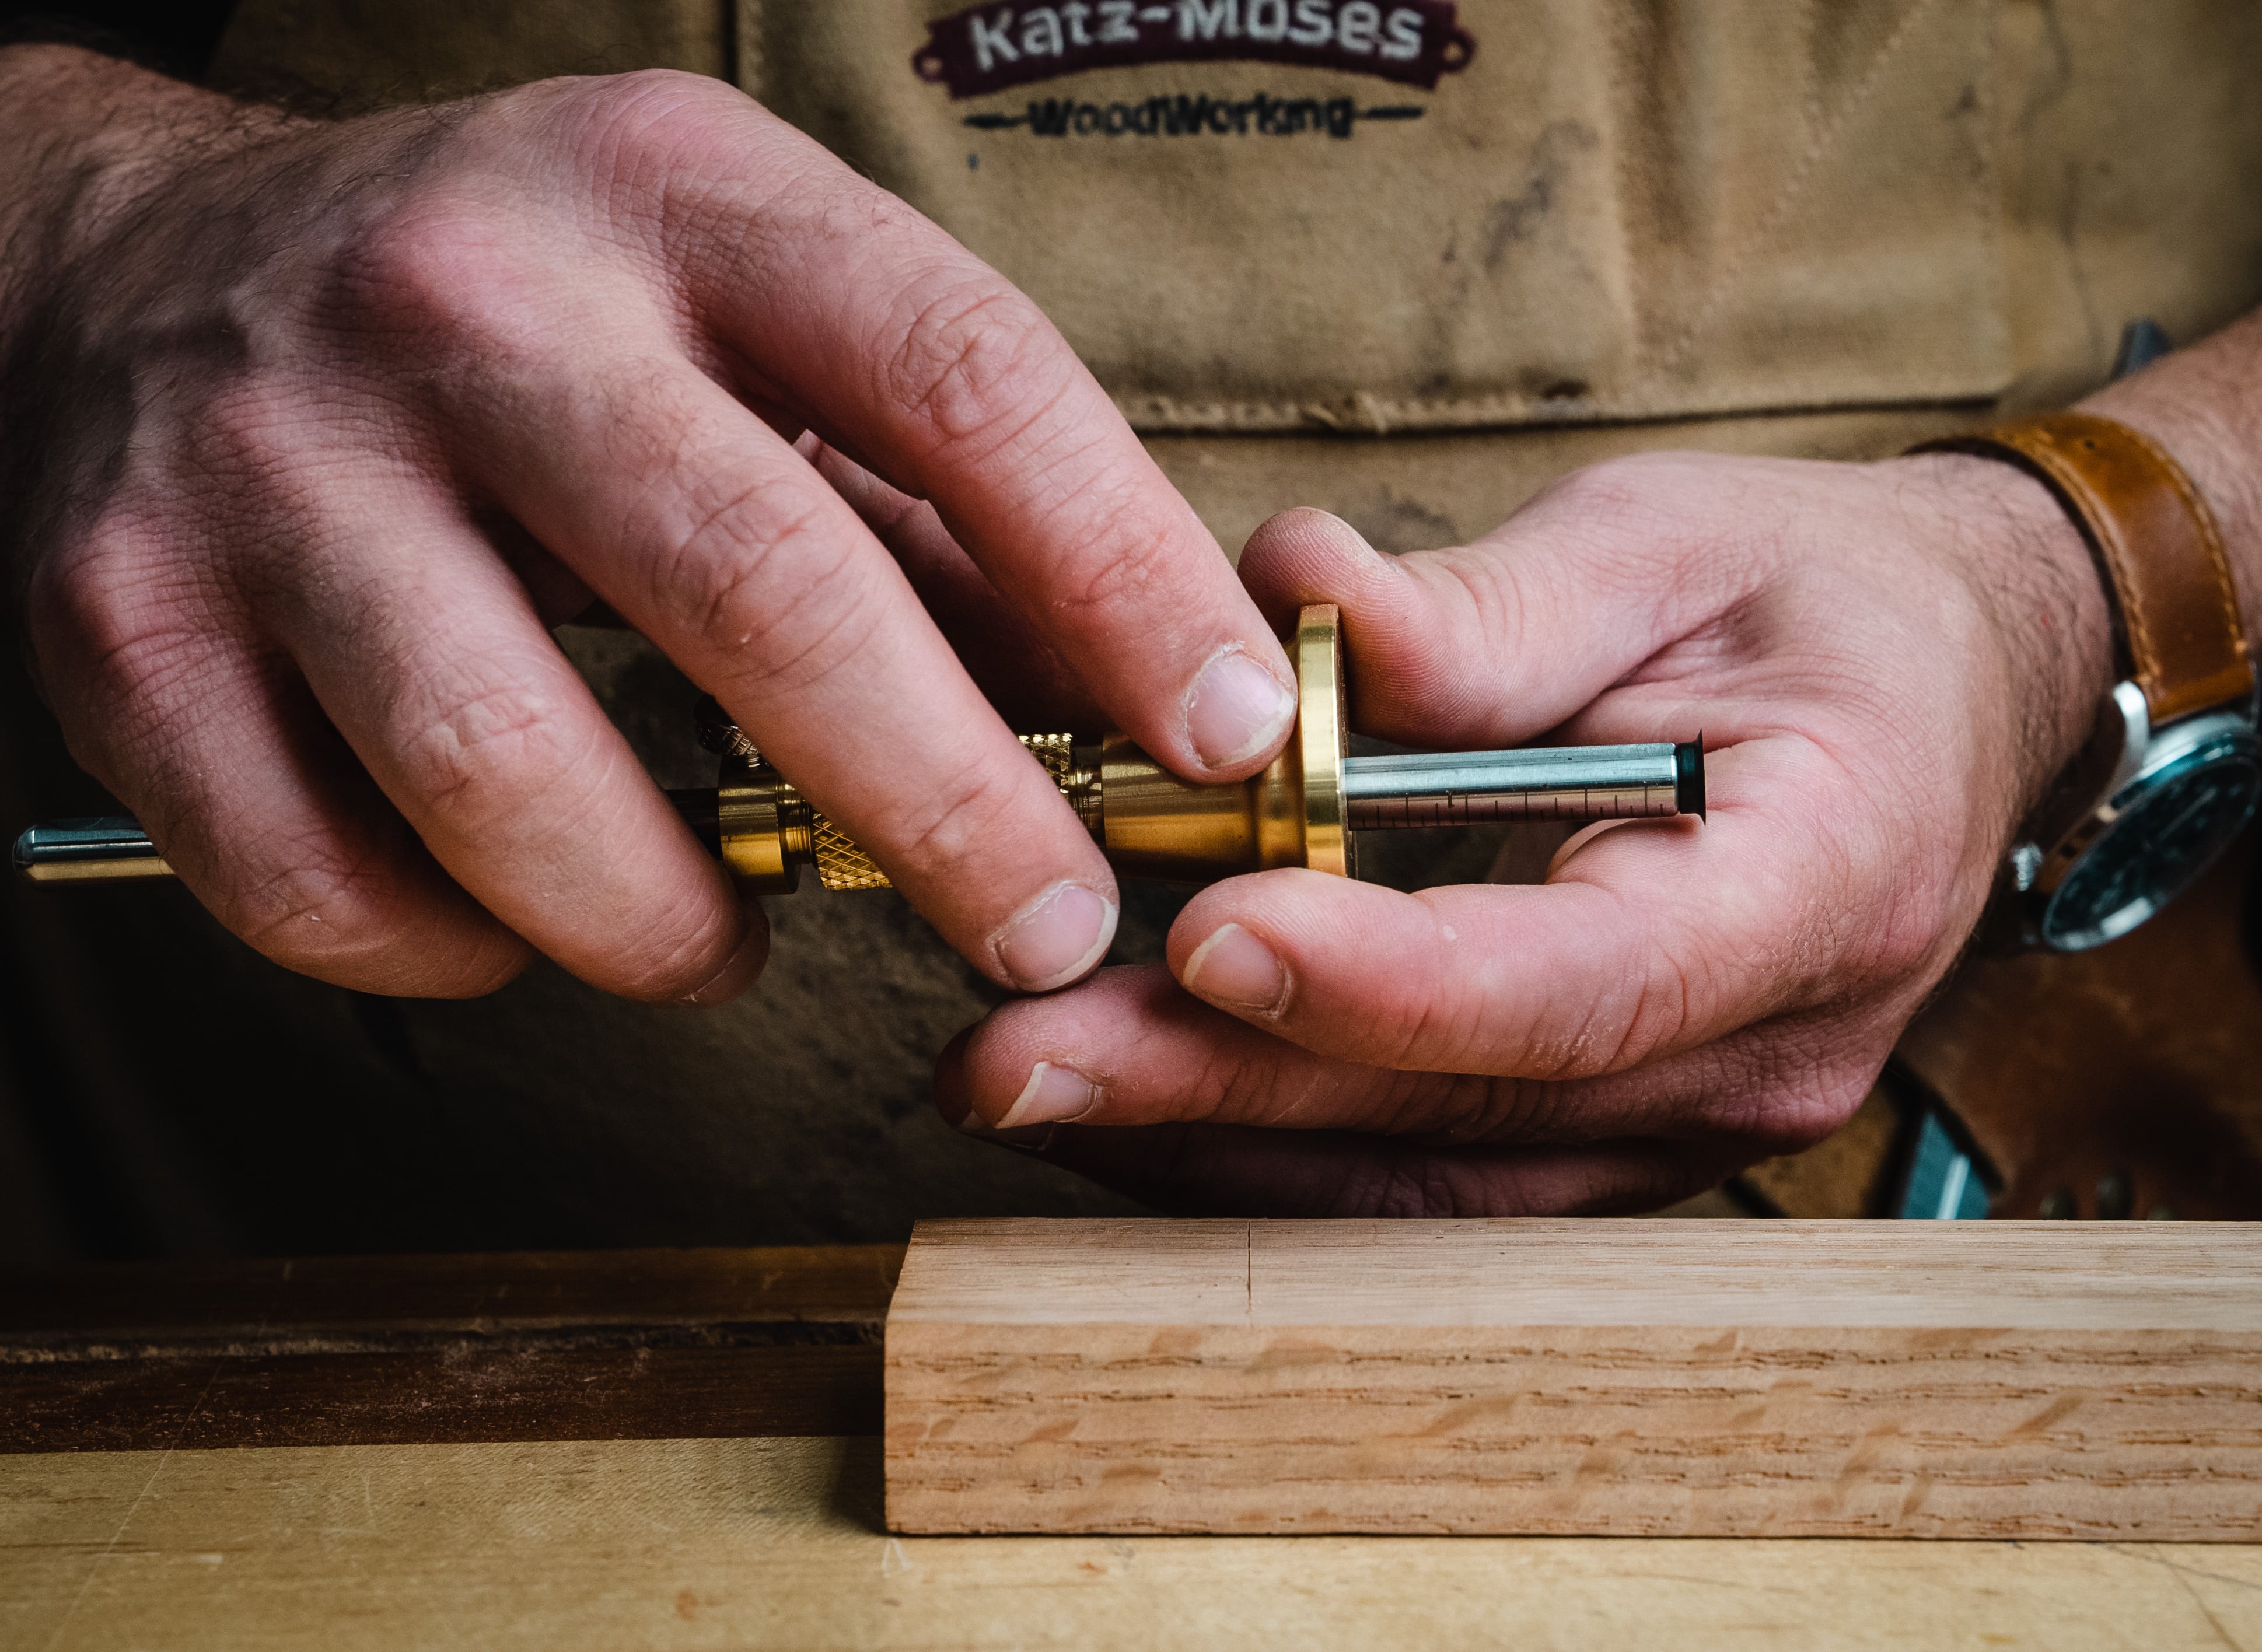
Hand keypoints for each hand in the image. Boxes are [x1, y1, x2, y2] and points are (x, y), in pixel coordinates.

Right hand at [2, 50, 1294, 1000]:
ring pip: (512, 774)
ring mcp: (272, 469)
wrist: (150, 268)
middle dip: (944, 806)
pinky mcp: (123, 628)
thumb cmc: (527, 326)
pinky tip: (520, 920)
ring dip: (671, 918)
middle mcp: (467, 309)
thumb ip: (950, 510)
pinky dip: (458, 952)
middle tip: (1049, 924)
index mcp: (676, 199)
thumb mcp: (748, 321)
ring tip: (736, 935)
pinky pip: (322, 878)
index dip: (1120, 576)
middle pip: (755, 591)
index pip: (958, 379)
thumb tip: (1163, 709)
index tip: (1229, 732)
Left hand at [936, 450, 2113, 1213]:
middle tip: (1011, 1060)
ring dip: (1218, 1137)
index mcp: (1821, 881)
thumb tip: (1281, 598)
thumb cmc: (1817, 600)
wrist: (1942, 691)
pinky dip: (1279, 1143)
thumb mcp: (1671, 544)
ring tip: (1025, 1077)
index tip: (1211, 932)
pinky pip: (1437, 1178)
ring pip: (1434, 1185)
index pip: (1591, 981)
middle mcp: (1767, 1050)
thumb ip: (1484, 605)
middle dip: (1227, 1086)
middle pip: (1470, 1106)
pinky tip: (1139, 1093)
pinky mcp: (1623, 1136)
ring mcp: (1697, 1122)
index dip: (1393, 981)